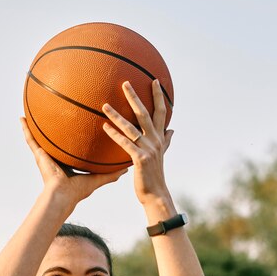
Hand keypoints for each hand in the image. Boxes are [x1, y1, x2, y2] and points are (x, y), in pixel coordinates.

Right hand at [20, 118, 127, 206]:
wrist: (62, 195)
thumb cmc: (77, 190)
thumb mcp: (96, 179)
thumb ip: (110, 173)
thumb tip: (125, 169)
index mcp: (68, 162)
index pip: (71, 146)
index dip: (74, 136)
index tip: (78, 123)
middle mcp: (56, 156)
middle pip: (55, 138)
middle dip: (54, 126)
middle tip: (55, 109)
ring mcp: (46, 154)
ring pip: (40, 136)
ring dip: (36, 124)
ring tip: (33, 108)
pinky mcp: (39, 154)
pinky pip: (30, 139)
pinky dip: (25, 129)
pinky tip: (21, 118)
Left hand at [102, 80, 173, 204]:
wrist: (155, 194)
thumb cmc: (154, 175)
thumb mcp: (161, 156)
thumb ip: (166, 142)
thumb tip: (172, 130)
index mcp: (159, 138)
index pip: (160, 112)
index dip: (158, 96)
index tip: (154, 81)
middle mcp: (155, 140)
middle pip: (144, 114)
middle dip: (134, 97)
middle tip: (125, 83)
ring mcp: (148, 149)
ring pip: (131, 127)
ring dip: (117, 115)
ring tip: (104, 105)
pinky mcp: (140, 159)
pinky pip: (125, 143)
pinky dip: (114, 134)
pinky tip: (104, 127)